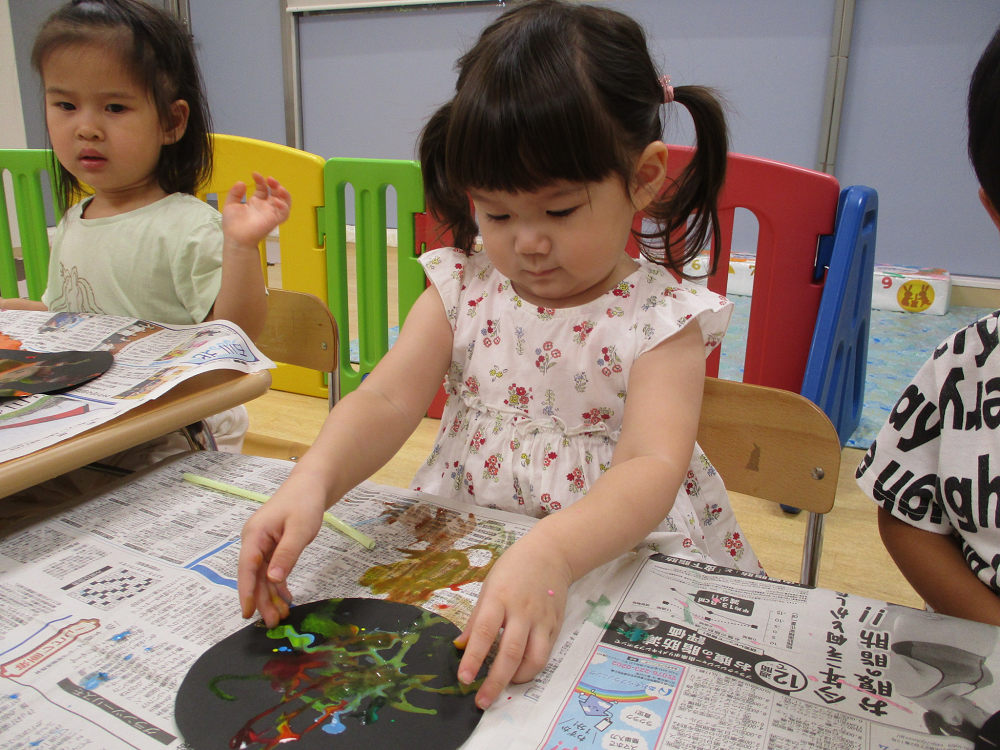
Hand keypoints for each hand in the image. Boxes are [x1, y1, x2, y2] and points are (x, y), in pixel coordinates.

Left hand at [221, 172, 291, 248]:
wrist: (235, 238)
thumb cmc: (232, 224)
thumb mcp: (230, 205)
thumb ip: (235, 193)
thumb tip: (241, 182)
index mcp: (256, 202)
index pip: (263, 189)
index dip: (260, 181)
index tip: (255, 174)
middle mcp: (265, 207)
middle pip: (276, 193)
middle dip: (275, 184)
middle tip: (270, 179)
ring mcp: (271, 214)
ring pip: (285, 202)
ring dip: (284, 193)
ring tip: (278, 188)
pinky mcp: (274, 221)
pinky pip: (284, 213)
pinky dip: (284, 206)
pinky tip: (276, 200)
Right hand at [237, 476, 325, 626]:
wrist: (310, 486)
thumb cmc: (304, 503)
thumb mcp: (299, 529)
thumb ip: (286, 554)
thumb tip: (272, 579)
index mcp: (255, 534)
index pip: (247, 567)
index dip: (246, 591)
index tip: (248, 613)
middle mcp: (254, 541)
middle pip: (254, 575)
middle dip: (261, 599)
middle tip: (272, 622)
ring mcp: (262, 545)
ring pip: (263, 576)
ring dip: (270, 595)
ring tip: (280, 616)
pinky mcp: (272, 547)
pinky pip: (271, 570)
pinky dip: (278, 585)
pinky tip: (284, 599)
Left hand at [455, 535, 572, 708]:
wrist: (551, 553)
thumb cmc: (513, 568)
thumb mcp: (488, 586)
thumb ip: (476, 618)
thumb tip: (461, 646)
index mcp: (499, 598)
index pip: (485, 632)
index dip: (473, 658)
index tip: (464, 679)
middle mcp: (522, 611)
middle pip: (510, 653)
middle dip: (495, 681)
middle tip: (482, 701)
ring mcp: (541, 620)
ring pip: (533, 659)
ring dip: (517, 679)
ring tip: (504, 686)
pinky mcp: (555, 626)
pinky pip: (545, 654)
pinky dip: (532, 668)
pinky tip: (520, 672)